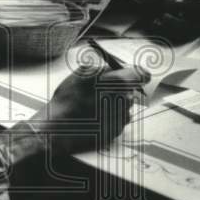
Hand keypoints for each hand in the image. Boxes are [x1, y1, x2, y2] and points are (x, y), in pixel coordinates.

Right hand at [29, 66, 148, 154]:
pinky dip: (110, 116)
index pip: (141, 74)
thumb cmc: (67, 100)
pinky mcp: (117, 131)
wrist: (59, 129)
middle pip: (131, 90)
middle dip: (120, 89)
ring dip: (114, 103)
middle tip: (102, 91)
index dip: (137, 74)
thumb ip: (102, 68)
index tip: (133, 75)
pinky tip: (94, 117)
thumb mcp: (81, 74)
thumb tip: (113, 68)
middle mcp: (124, 100)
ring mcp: (121, 117)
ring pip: (125, 105)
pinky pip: (119, 119)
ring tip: (94, 105)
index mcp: (117, 82)